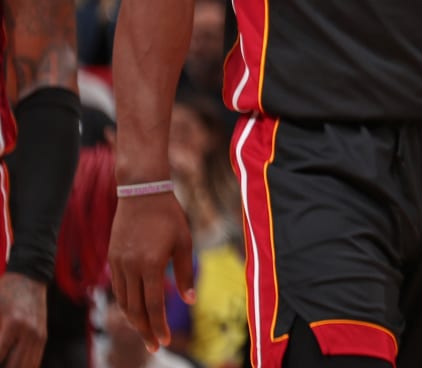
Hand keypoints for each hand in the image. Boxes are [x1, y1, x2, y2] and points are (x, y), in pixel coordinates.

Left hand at [0, 273, 46, 367]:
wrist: (30, 278)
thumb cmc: (5, 292)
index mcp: (13, 324)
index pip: (0, 354)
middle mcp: (29, 333)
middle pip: (14, 366)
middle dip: (4, 367)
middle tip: (0, 362)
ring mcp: (38, 336)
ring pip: (26, 366)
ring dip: (14, 367)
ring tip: (6, 364)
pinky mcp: (43, 337)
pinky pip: (35, 361)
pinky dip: (24, 367)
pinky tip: (15, 365)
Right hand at [107, 192, 195, 351]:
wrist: (142, 193)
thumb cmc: (169, 216)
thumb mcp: (184, 242)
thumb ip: (186, 272)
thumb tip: (189, 300)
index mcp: (151, 264)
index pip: (153, 304)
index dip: (159, 325)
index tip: (165, 341)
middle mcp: (130, 267)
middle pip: (135, 308)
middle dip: (145, 330)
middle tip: (154, 347)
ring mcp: (118, 264)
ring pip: (123, 301)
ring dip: (134, 320)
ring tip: (146, 333)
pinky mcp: (112, 259)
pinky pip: (117, 288)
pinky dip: (125, 303)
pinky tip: (134, 310)